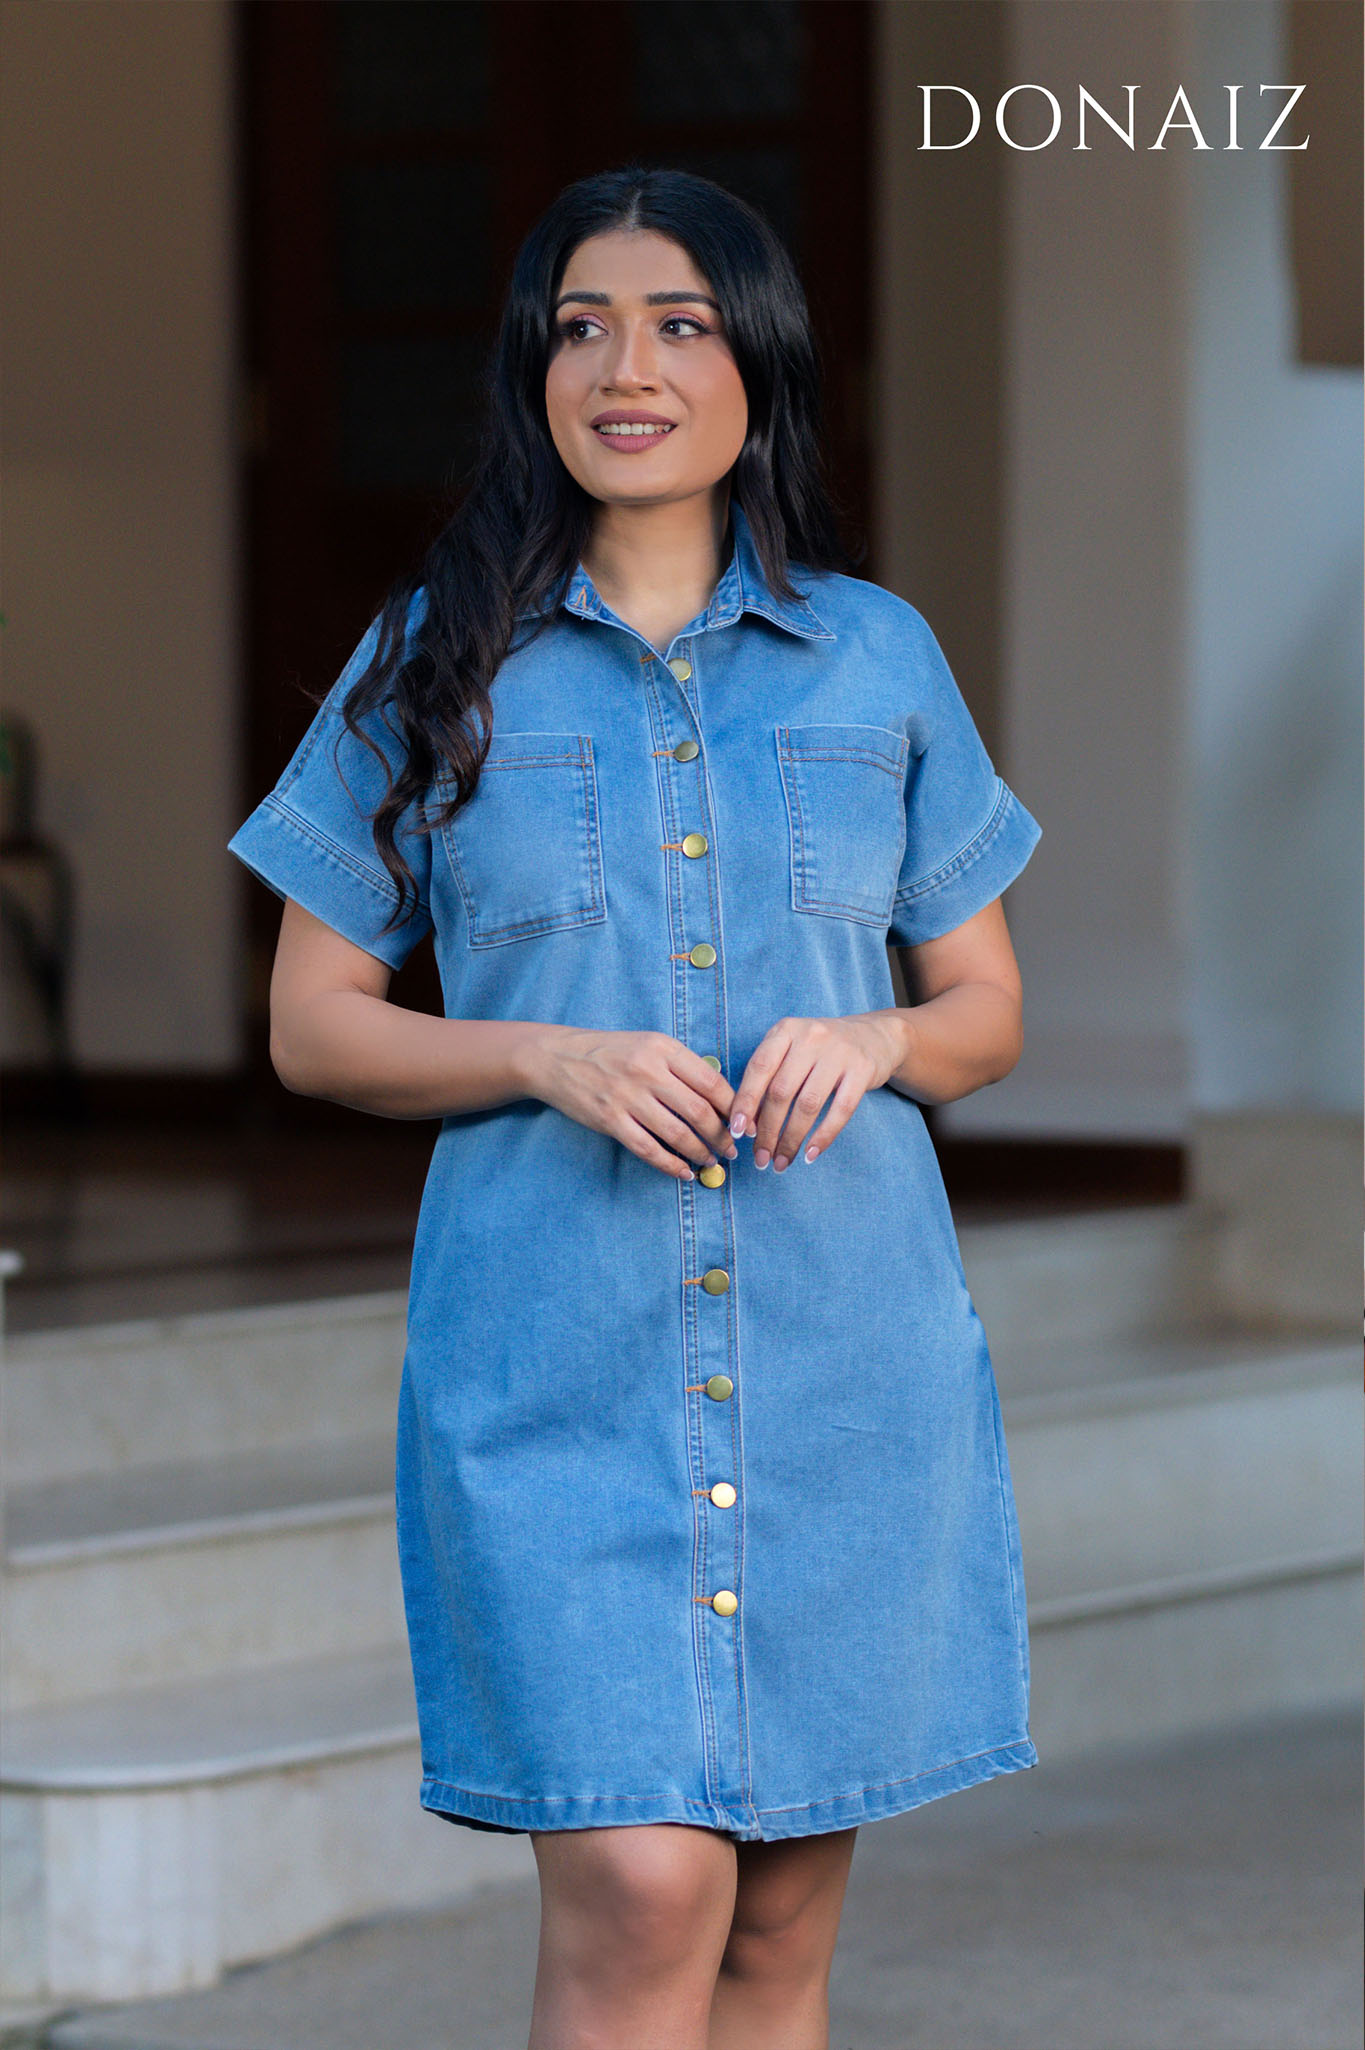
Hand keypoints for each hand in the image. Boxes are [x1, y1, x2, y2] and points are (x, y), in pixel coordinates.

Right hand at [533, 1028, 739, 1181]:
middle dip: (721, 1135)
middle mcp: (647, 1070)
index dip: (734, 1108)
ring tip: (711, 1161)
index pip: (711, 1082)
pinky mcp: (610, 1119)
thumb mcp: (649, 1044)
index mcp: (663, 1048)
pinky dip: (669, 1164)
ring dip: (700, 1152)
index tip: (743, 1125)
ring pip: (677, 1133)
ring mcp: (627, 1096)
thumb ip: (681, 1066)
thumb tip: (721, 1097)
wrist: (557, 1057)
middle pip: (699, 1111)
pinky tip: (682, 1172)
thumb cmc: (610, 1051)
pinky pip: (647, 1148)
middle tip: (731, 1150)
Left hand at [728, 1014, 908, 1170]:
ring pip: (808, 1104)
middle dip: (768, 1130)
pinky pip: (841, 1110)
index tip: (737, 1132)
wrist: (873, 1036)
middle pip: (781, 1091)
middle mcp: (811, 1036)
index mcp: (786, 1030)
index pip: (759, 1068)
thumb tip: (747, 1123)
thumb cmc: (820, 1051)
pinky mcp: (863, 1070)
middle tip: (760, 1158)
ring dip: (791, 1139)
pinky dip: (823, 1137)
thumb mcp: (791, 1049)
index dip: (745, 1102)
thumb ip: (769, 1077)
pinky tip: (810, 1155)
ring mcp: (839, 1052)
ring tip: (781, 1162)